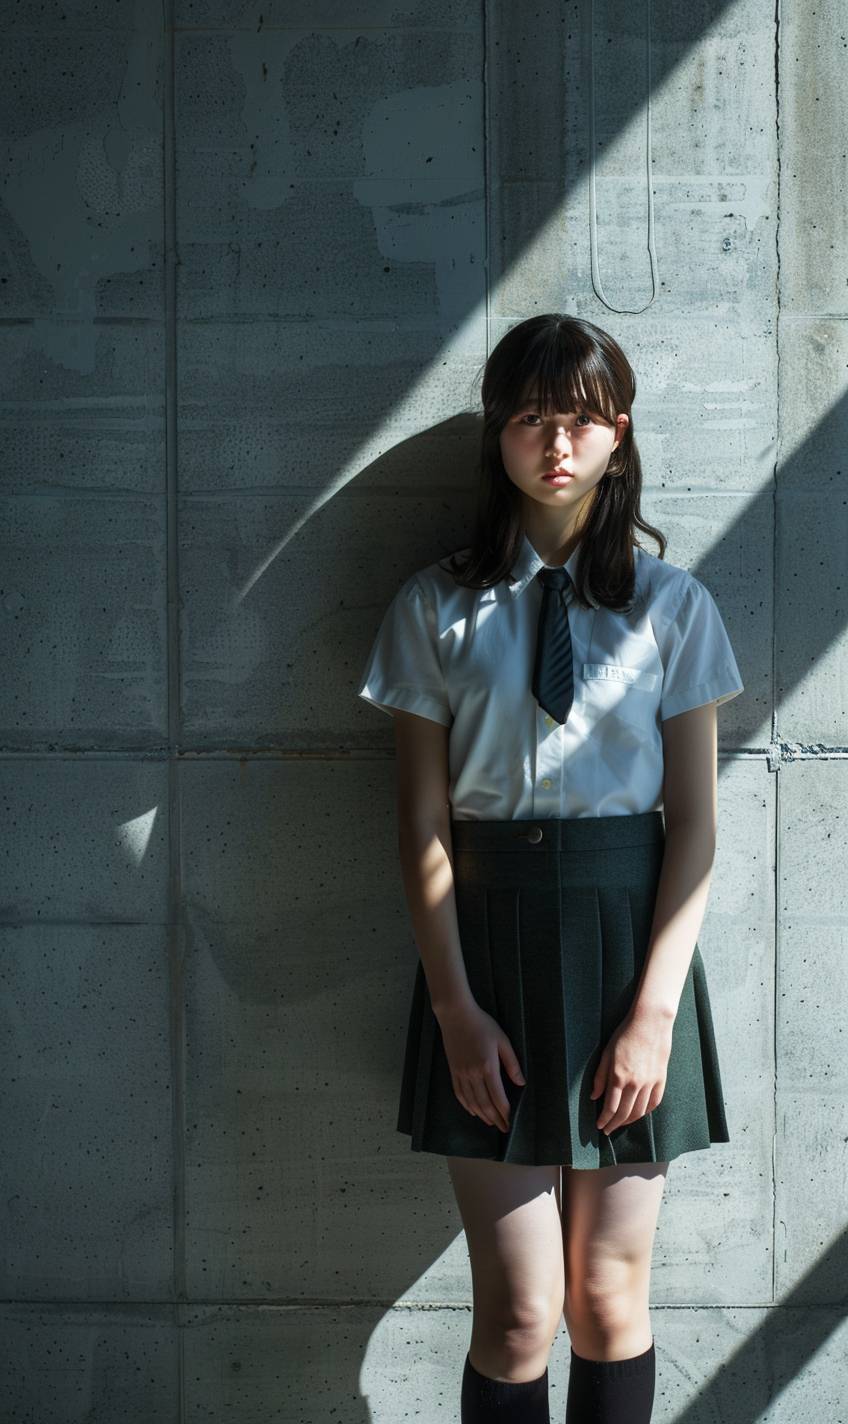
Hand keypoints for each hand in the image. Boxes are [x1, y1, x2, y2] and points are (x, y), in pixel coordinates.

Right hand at [437, 1000, 525, 1133]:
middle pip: (485, 1104)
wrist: (456, 1015)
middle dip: (495, 1119)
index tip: (511, 1122)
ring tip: (491, 1122)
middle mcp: (473, 1074)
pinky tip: (473, 1111)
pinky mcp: (453, 1071)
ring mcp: (461, 1074)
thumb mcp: (502, 1040)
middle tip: (504, 1128)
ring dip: (482, 1115)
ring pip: (472, 1102)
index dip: (505, 1112)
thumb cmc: (482, 1025)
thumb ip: (512, 1063)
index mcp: (488, 1067)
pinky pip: (459, 1094)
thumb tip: (521, 1083)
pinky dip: (467, 1106)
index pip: (498, 1097)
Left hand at [589, 1008, 672, 1135]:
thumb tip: (594, 1097)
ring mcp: (650, 1083)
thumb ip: (600, 1077)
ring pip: (640, 1111)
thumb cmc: (625, 1035)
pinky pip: (654, 1102)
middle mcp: (635, 1083)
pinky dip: (646, 1112)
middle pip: (624, 1113)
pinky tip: (639, 1113)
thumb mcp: (607, 1053)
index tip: (600, 1125)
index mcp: (619, 1077)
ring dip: (629, 1121)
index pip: (610, 1107)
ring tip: (621, 1123)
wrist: (650, 1023)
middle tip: (608, 1130)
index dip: (604, 1120)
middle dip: (614, 1124)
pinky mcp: (661, 1079)